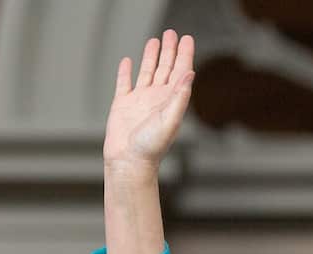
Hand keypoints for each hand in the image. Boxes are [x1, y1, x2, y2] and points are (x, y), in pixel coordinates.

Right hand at [102, 29, 194, 176]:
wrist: (129, 162)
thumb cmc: (151, 147)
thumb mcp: (170, 119)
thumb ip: (180, 96)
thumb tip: (190, 73)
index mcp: (170, 100)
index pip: (180, 72)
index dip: (184, 54)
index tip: (187, 38)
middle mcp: (156, 98)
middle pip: (165, 68)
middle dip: (169, 50)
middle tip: (172, 33)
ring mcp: (139, 101)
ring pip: (147, 72)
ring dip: (151, 56)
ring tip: (155, 41)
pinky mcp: (122, 105)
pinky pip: (124, 83)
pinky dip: (125, 72)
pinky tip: (127, 61)